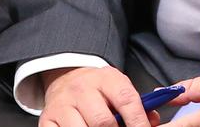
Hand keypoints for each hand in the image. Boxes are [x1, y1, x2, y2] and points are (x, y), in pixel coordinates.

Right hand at [40, 65, 159, 126]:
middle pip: (103, 121)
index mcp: (106, 78)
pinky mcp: (47, 120)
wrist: (65, 79)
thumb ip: (137, 104)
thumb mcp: (118, 87)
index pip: (126, 99)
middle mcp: (82, 89)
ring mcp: (63, 104)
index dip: (138, 120)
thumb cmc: (98, 89)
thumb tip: (153, 121)